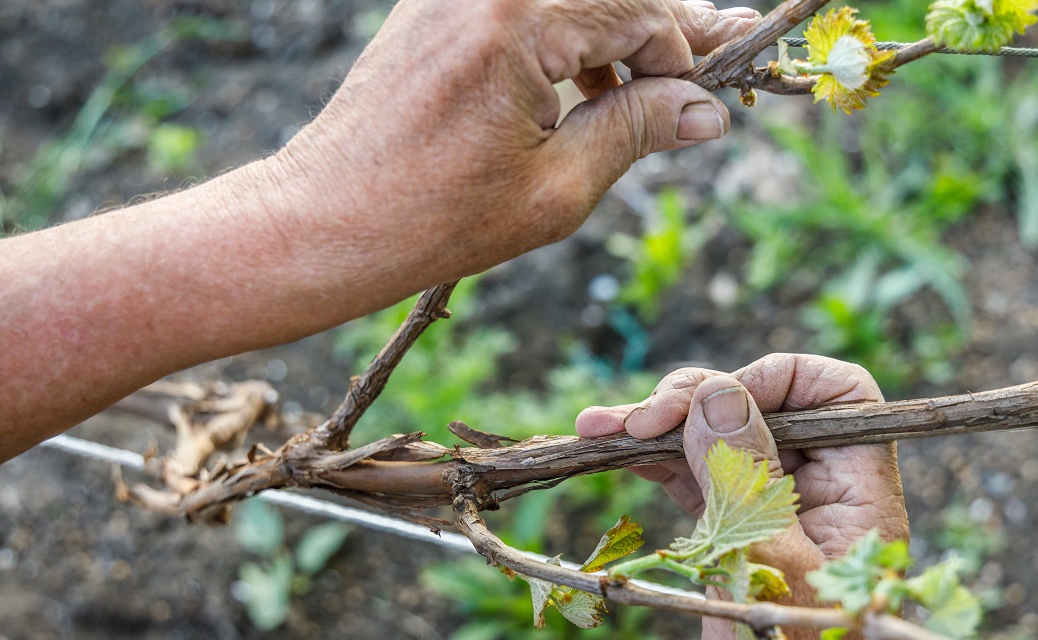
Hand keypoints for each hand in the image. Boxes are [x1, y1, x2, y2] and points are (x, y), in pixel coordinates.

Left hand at [261, 0, 759, 309]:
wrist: (327, 220)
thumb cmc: (434, 219)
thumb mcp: (557, 188)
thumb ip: (637, 130)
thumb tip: (707, 110)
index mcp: (518, 17)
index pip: (639, 10)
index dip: (684, 54)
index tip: (711, 95)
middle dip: (661, 32)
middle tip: (705, 70)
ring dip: (615, 34)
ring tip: (645, 93)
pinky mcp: (438, 6)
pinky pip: (527, 3)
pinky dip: (566, 35)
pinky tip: (584, 87)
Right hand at [576, 354, 907, 639]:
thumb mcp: (769, 568)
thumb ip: (745, 478)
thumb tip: (718, 392)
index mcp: (856, 492)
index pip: (840, 396)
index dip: (780, 380)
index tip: (716, 401)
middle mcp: (817, 489)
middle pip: (762, 408)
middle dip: (693, 401)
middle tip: (632, 419)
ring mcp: (771, 508)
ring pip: (717, 439)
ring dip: (656, 427)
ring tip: (595, 426)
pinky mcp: (731, 531)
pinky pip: (693, 477)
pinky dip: (653, 462)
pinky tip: (609, 450)